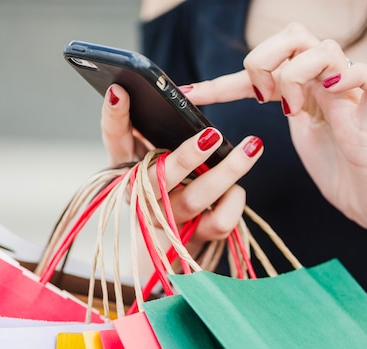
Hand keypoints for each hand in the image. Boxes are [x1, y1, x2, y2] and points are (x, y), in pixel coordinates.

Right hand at [101, 83, 263, 245]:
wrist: (171, 240)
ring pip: (194, 200)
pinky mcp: (192, 237)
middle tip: (212, 135)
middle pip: (156, 179)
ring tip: (252, 145)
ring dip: (226, 173)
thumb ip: (156, 130)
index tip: (120, 90)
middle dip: (185, 158)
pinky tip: (238, 188)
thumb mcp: (153, 155)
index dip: (113, 116)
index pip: (114, 139)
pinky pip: (218, 222)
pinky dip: (233, 202)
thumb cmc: (166, 183)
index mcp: (127, 168)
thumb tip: (182, 95)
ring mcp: (166, 220)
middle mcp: (142, 196)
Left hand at [184, 23, 366, 241]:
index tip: (187, 94)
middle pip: (295, 35)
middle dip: (264, 59)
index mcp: (305, 89)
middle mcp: (327, 84)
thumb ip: (272, 120)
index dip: (218, 82)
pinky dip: (355, 79)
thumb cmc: (337, 171)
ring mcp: (351, 98)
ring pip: (327, 48)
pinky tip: (335, 95)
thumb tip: (223, 132)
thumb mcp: (296, 140)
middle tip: (260, 98)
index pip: (258, 70)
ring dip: (299, 74)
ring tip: (293, 110)